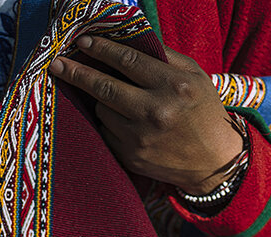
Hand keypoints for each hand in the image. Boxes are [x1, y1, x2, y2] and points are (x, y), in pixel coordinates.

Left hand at [49, 36, 241, 192]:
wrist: (212, 159)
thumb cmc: (203, 111)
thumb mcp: (195, 76)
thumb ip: (165, 57)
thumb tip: (129, 41)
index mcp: (174, 85)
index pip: (129, 60)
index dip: (102, 49)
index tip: (82, 42)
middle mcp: (155, 110)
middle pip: (104, 86)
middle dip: (77, 72)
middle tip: (57, 63)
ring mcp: (139, 136)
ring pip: (102, 110)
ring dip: (103, 101)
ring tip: (120, 100)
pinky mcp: (129, 156)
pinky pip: (105, 132)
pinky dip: (109, 123)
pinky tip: (123, 122)